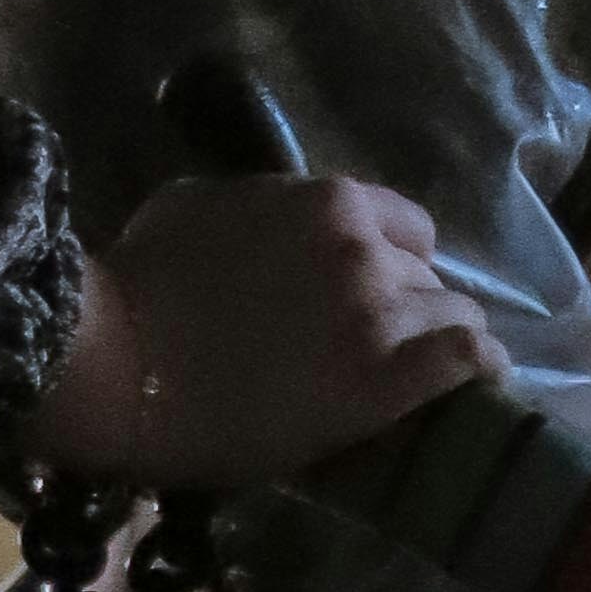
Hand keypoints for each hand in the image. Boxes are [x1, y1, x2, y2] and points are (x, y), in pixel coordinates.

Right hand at [26, 174, 495, 486]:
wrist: (115, 364)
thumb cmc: (135, 286)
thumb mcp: (194, 207)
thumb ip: (255, 208)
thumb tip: (268, 222)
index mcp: (327, 202)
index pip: (405, 227)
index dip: (395, 263)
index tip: (376, 296)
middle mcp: (365, 249)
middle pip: (427, 278)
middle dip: (408, 309)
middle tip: (376, 351)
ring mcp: (379, 316)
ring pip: (455, 319)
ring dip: (436, 346)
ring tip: (415, 383)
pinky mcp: (386, 381)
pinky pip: (468, 360)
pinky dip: (475, 372)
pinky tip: (472, 389)